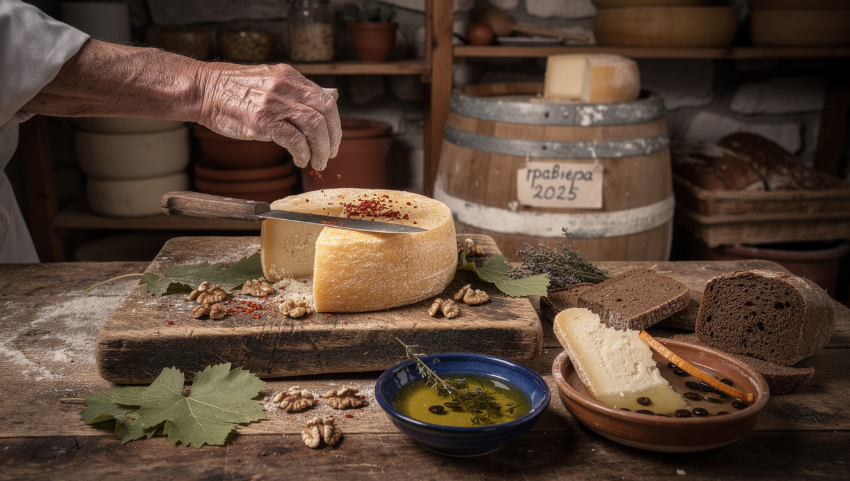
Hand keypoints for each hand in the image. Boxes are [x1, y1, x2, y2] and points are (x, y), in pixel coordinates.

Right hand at [197, 63, 341, 170]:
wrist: (203, 89)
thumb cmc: (234, 90)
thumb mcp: (271, 81)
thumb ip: (300, 91)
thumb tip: (332, 97)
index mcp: (289, 76)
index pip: (325, 99)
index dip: (335, 122)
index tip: (333, 139)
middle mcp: (285, 86)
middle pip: (325, 112)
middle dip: (333, 137)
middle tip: (330, 153)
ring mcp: (274, 102)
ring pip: (314, 127)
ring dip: (321, 149)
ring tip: (318, 162)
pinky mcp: (262, 120)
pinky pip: (295, 140)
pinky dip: (303, 153)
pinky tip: (300, 160)